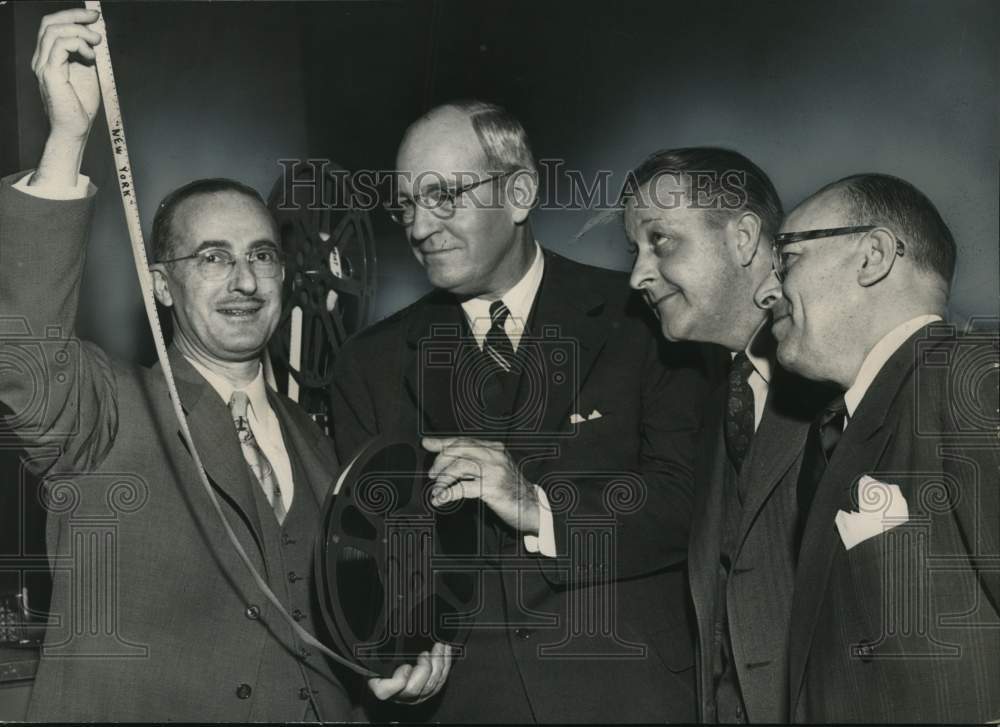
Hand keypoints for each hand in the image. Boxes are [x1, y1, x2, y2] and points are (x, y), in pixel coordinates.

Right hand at [30, 8, 102, 185]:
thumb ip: (88, 54)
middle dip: (74, 15)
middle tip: (95, 18)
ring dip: (79, 31)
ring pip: (53, 31)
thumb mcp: (89, 73)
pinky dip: (78, 45)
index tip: (93, 16)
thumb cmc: (81, 106)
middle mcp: (41, 58)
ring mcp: (43, 65)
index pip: (53, 25)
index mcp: (49, 57)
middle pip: (49, 22)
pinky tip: (91, 57)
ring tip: (97, 42)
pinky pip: (60, 46)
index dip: (72, 15)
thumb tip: (96, 35)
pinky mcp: (49, 73)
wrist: (75, 129)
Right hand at [367, 642, 452, 703]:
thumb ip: (375, 652)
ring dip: (438, 664)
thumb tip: (377, 641)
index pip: (386, 691)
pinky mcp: (429, 691)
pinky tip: (445, 651)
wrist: (393, 664)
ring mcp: (416, 695)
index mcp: (381, 686)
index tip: (405, 666)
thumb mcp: (375, 654)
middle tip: (425, 653)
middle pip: (414, 689)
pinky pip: (441, 681)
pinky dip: (445, 664)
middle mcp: (398, 695)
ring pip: (431, 686)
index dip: (399, 680)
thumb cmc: (383, 658)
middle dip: (424, 669)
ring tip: (438, 648)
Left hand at [423, 437, 539, 533]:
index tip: (426, 444)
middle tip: (432, 475)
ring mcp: (494, 471)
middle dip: (440, 462)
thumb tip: (446, 453)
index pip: (463, 440)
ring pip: (458, 467)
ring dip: (442, 479)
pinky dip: (447, 494)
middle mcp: (494, 455)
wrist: (530, 506)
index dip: (442, 442)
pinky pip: (462, 488)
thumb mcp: (493, 468)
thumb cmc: (508, 487)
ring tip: (436, 489)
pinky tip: (440, 499)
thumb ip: (472, 459)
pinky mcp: (491, 488)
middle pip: (458, 450)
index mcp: (493, 448)